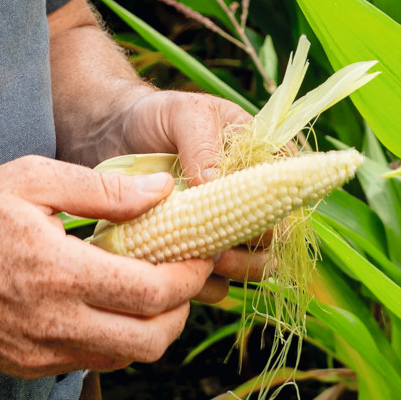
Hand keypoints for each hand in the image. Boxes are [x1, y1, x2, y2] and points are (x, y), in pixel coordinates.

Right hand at [0, 156, 213, 377]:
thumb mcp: (31, 178)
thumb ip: (101, 190)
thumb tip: (162, 191)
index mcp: (61, 273)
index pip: (152, 293)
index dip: (190, 276)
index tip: (201, 253)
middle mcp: (55, 324)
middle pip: (151, 341)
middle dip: (180, 310)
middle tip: (183, 277)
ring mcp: (42, 353)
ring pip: (125, 358)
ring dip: (151, 328)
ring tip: (150, 289)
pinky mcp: (29, 367)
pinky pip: (91, 361)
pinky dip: (114, 338)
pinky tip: (107, 303)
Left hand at [112, 89, 269, 298]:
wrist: (114, 137)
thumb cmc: (157, 117)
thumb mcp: (183, 114)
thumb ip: (201, 141)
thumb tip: (213, 181)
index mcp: (258, 160)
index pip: (287, 188)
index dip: (278, 206)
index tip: (252, 216)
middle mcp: (248, 199)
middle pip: (274, 235)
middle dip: (255, 246)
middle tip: (223, 247)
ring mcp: (223, 229)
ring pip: (251, 265)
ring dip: (235, 269)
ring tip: (205, 261)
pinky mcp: (197, 253)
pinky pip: (215, 283)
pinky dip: (204, 284)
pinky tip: (183, 275)